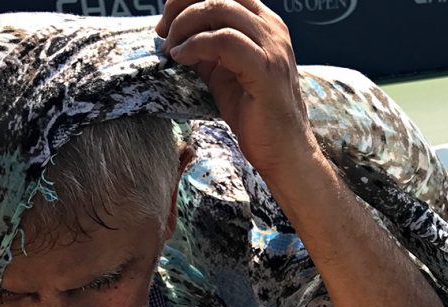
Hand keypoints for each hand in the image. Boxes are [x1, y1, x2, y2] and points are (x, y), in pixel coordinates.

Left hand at [156, 0, 322, 185]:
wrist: (284, 152)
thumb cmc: (256, 115)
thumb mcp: (224, 73)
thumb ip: (207, 49)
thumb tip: (174, 34)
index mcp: (265, 25)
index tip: (167, 20)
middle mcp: (273, 29)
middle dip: (182, 6)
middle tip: (163, 32)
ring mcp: (273, 48)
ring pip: (220, 8)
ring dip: (185, 25)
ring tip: (172, 49)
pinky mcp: (266, 70)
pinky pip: (224, 41)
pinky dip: (195, 45)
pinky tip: (182, 59)